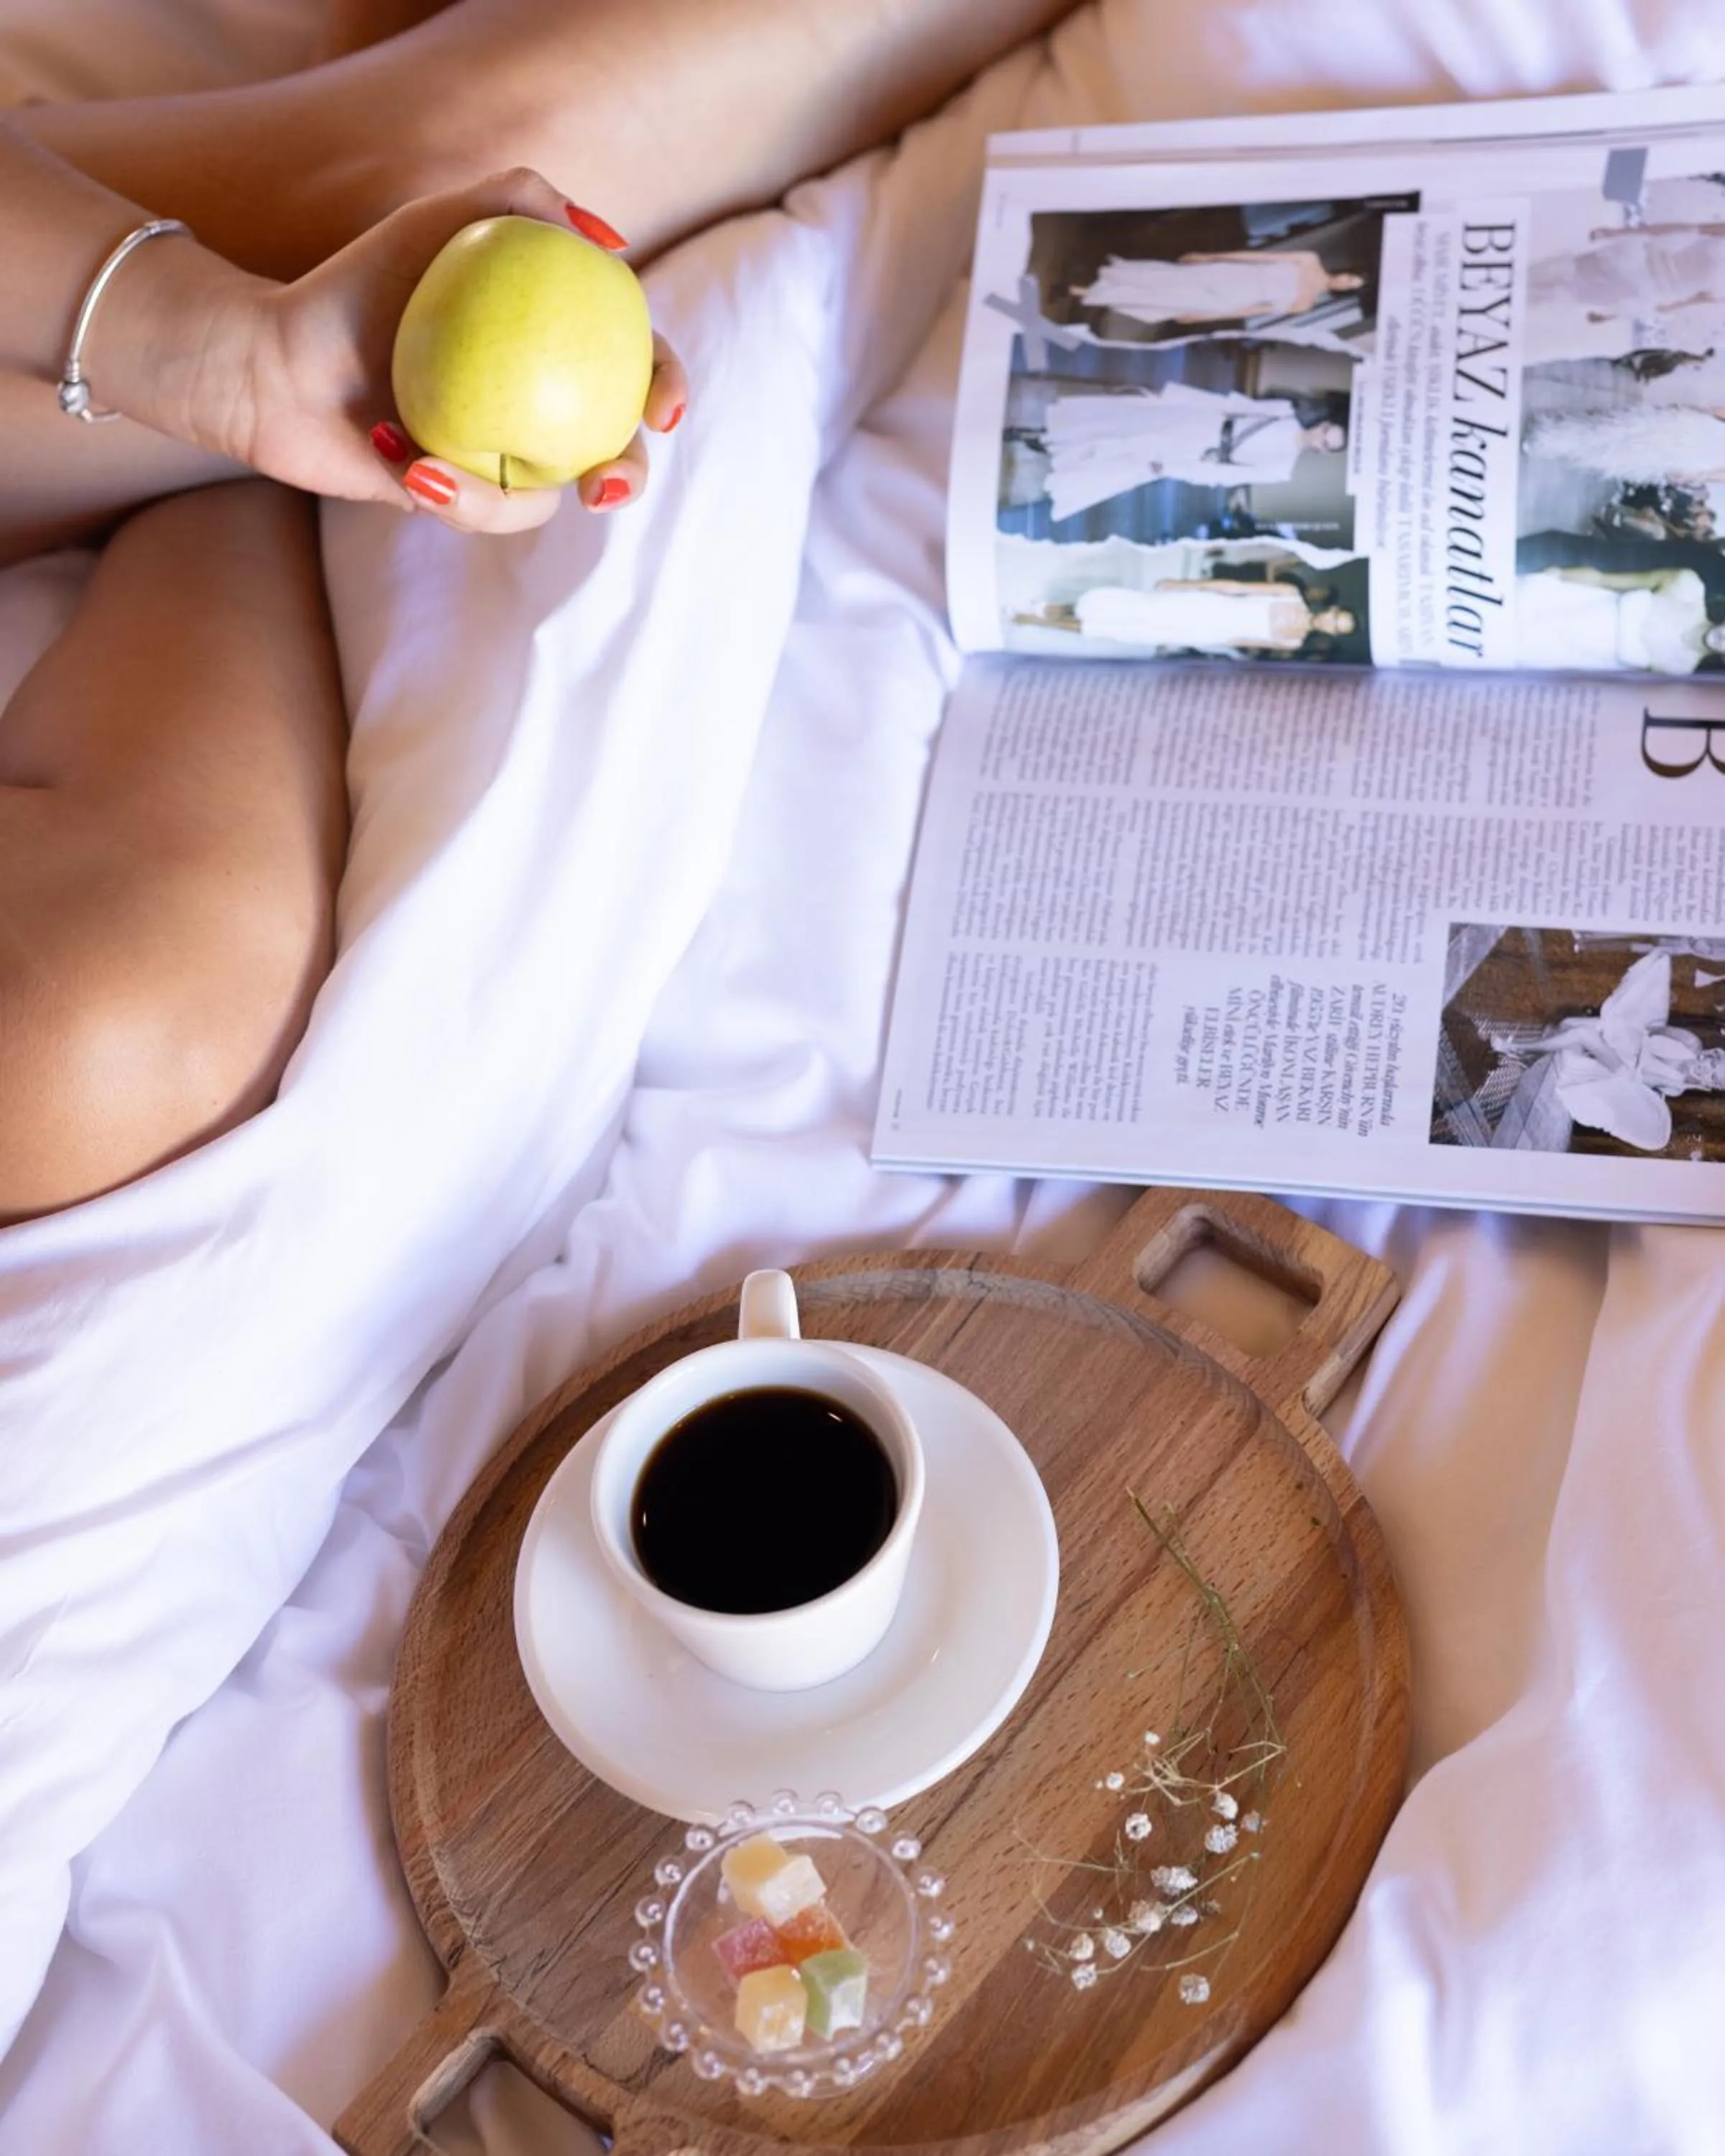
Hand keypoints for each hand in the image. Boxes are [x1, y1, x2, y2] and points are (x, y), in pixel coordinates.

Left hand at [169, 169, 685, 533]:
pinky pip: (478, 513)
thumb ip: (525, 198)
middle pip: (612, 453)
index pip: (632, 366)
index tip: (660, 407)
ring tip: (423, 468)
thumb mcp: (439, 220)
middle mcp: (535, 410)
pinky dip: (443, 491)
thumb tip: (613, 241)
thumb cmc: (357, 284)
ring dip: (491, 493)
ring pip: (540, 499)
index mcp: (552, 349)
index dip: (665, 387)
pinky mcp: (454, 500)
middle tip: (603, 485)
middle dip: (625, 478)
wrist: (276, 359)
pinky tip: (397, 458)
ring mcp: (496, 459)